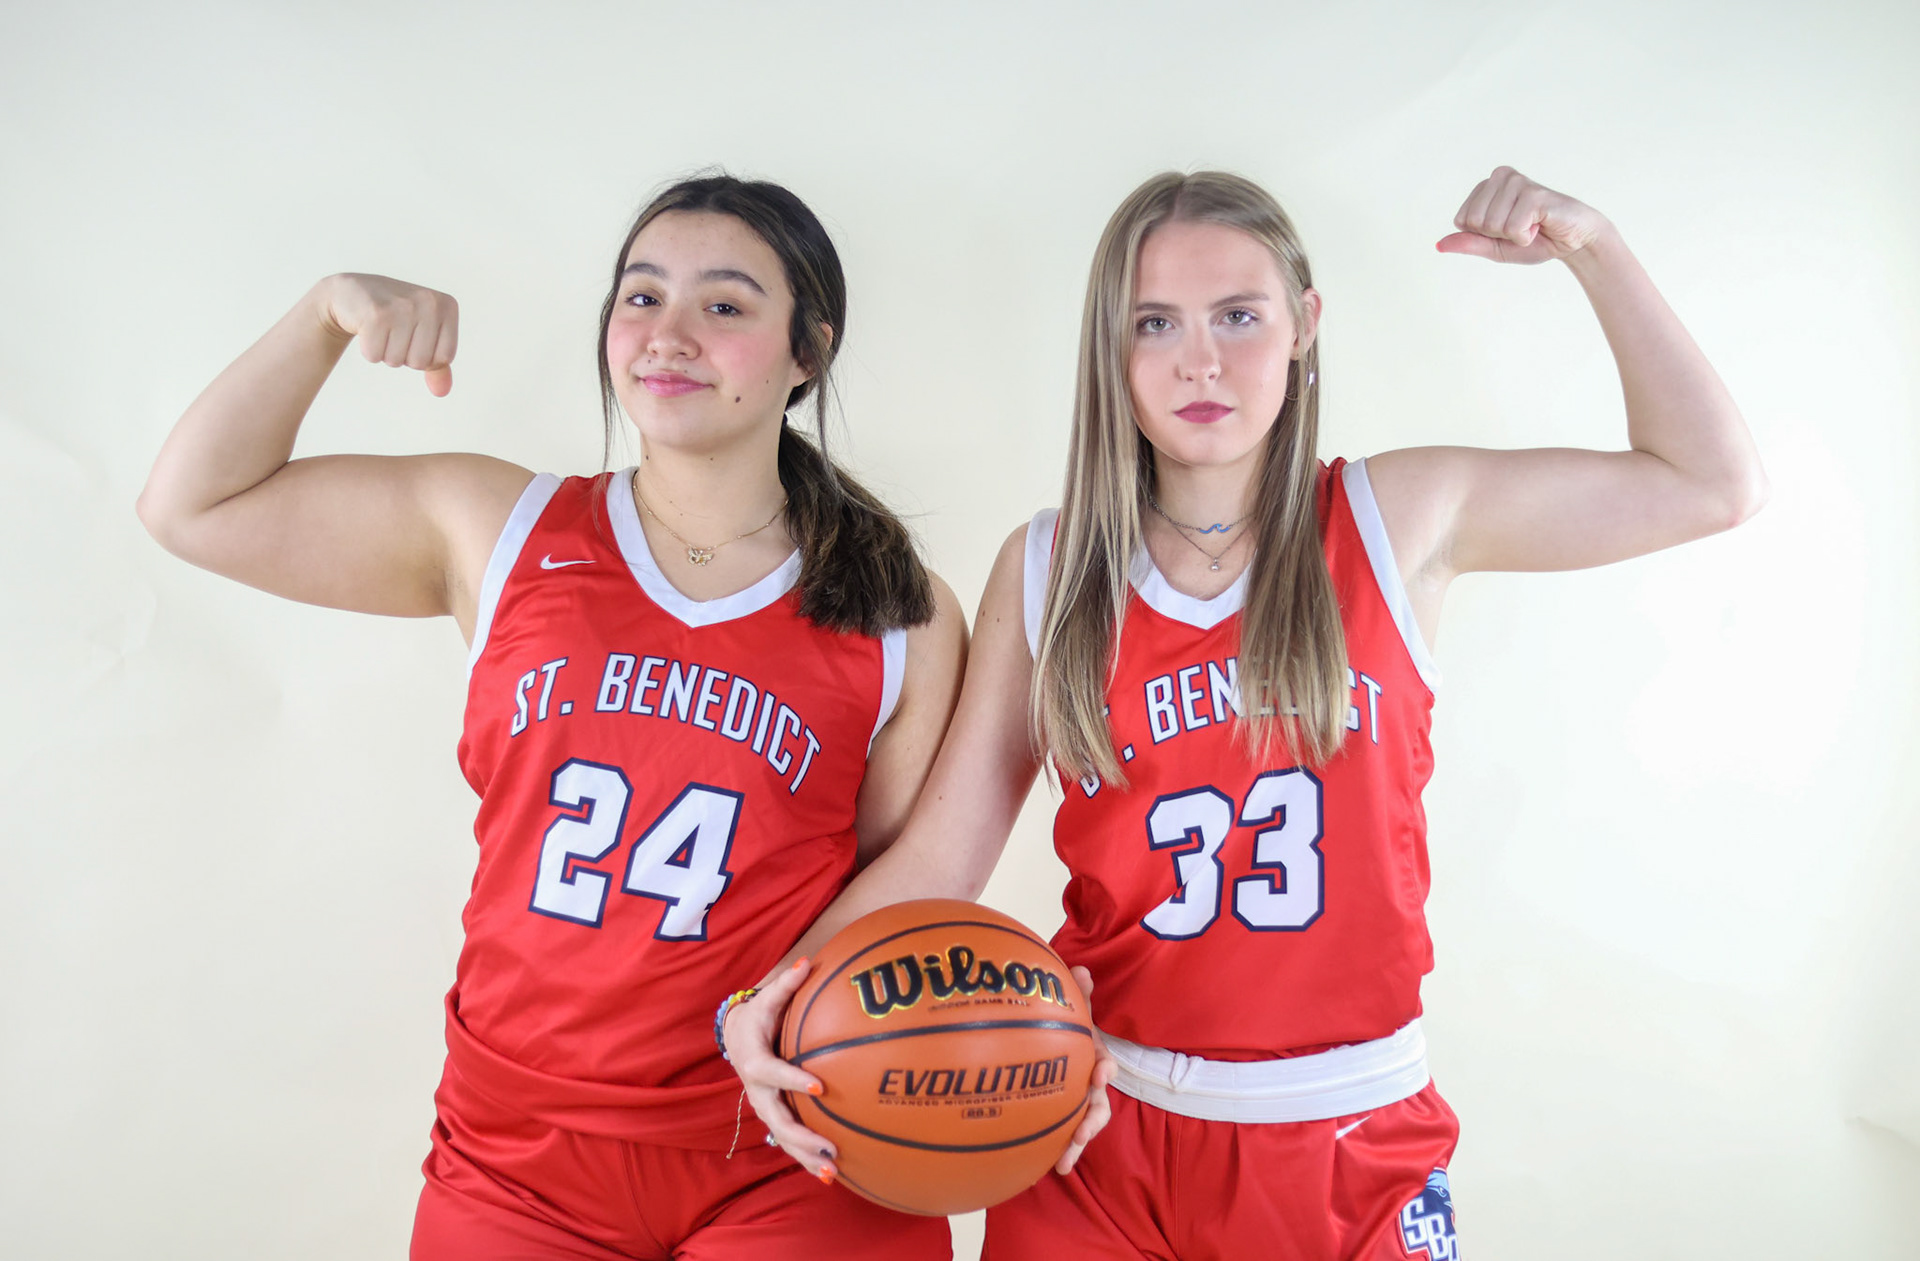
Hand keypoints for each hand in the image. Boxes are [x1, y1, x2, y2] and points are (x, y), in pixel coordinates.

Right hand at [314, 273, 457, 395]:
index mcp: (447, 306)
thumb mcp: (422, 335)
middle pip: (421, 362)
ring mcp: (403, 306)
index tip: (413, 334)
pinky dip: (368, 349)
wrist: (352, 292)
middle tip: (393, 330)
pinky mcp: (376, 314)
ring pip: (397, 361)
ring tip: (381, 328)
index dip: (425, 356)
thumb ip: (437, 365)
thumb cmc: (394, 316)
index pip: (444, 357)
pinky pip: (375, 356)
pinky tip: (366, 327)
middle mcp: (429, 302)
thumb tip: (442, 392)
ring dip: (385, 352)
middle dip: (403, 355)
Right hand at [723, 958, 838, 1181]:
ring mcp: (766, 1109)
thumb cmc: (759, 1016)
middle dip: (803, 1136)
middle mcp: (758, 1092)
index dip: (794, 1079)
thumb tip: (806, 962)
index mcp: (757, 1062)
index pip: (775, 1073)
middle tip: (831, 1146)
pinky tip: (832, 1176)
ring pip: (784, 1139)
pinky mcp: (775, 1118)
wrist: (737, 1039)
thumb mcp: (768, 1000)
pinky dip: (807, 1160)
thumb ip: (787, 984)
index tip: (820, 1086)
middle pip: (779, 1119)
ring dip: (806, 1157)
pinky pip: (790, 1143)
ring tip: (833, 1171)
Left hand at [1054, 966, 1117, 1175]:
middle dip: (1091, 1121)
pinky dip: (1055, 1152)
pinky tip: (1039, 1171)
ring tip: (1064, 1163)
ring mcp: (1078, 1104)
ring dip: (1076, 1146)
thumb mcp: (1071, 1008)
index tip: (1100, 1074)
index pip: (1104, 1064)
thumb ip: (1077, 992)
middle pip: (1098, 1105)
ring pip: (1083, 1127)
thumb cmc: (1067, 1026)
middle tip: (1082, 1134)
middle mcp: (1090, 1085)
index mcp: (1094, 1058)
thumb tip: (1080, 969)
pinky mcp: (1063, 1118)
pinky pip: (1061, 1137)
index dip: (1104, 1068)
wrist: (1058, 1042)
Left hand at [1437, 167, 1610, 265]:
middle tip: (1522, 227)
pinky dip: (1526, 237)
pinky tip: (1541, 224)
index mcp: (1486, 186)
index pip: (1462, 221)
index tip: (1508, 229)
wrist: (1574, 241)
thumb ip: (1469, 243)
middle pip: (1474, 222)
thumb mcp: (1494, 247)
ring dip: (1514, 236)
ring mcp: (1517, 181)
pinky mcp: (1533, 192)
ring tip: (1533, 225)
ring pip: (1492, 225)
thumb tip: (1439, 245)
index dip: (1485, 235)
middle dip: (1498, 235)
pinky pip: (1512, 228)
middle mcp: (1500, 176)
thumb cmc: (1535, 241)